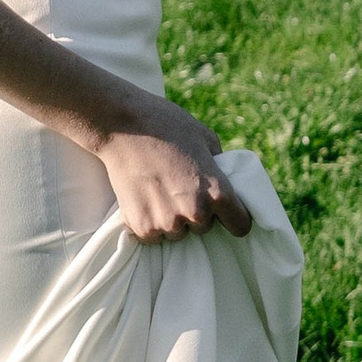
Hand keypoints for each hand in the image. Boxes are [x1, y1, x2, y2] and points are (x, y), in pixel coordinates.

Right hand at [95, 92, 252, 243]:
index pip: (240, 225)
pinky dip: (150, 222)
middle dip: (196, 213)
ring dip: (172, 219)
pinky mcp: (142, 227)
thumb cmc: (167, 125)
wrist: (122, 125)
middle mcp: (195, 212)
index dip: (234, 217)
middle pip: (204, 228)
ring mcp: (167, 222)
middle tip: (180, 187)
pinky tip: (145, 198)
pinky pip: (153, 236)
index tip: (225, 213)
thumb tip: (225, 183)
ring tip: (159, 190)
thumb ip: (219, 166)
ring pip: (177, 233)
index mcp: (217, 191)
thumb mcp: (206, 138)